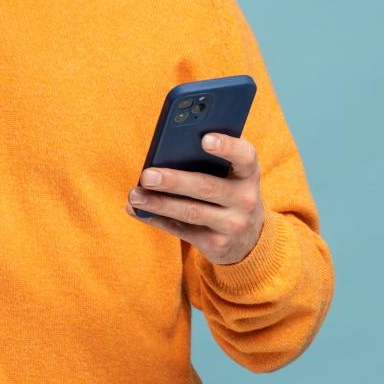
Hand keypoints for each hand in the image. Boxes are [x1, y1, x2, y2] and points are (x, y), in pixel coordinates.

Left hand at [126, 132, 264, 264]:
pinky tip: (137, 210)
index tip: (205, 139)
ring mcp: (232, 225)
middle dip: (174, 181)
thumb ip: (209, 161)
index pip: (245, 156)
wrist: (248, 239)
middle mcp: (245, 199)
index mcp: (249, 173)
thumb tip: (162, 152)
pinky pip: (181, 230)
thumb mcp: (232, 176)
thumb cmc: (228, 193)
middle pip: (206, 187)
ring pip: (190, 212)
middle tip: (147, 175)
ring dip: (158, 203)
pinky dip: (156, 219)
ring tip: (135, 195)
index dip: (227, 146)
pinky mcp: (216, 245)